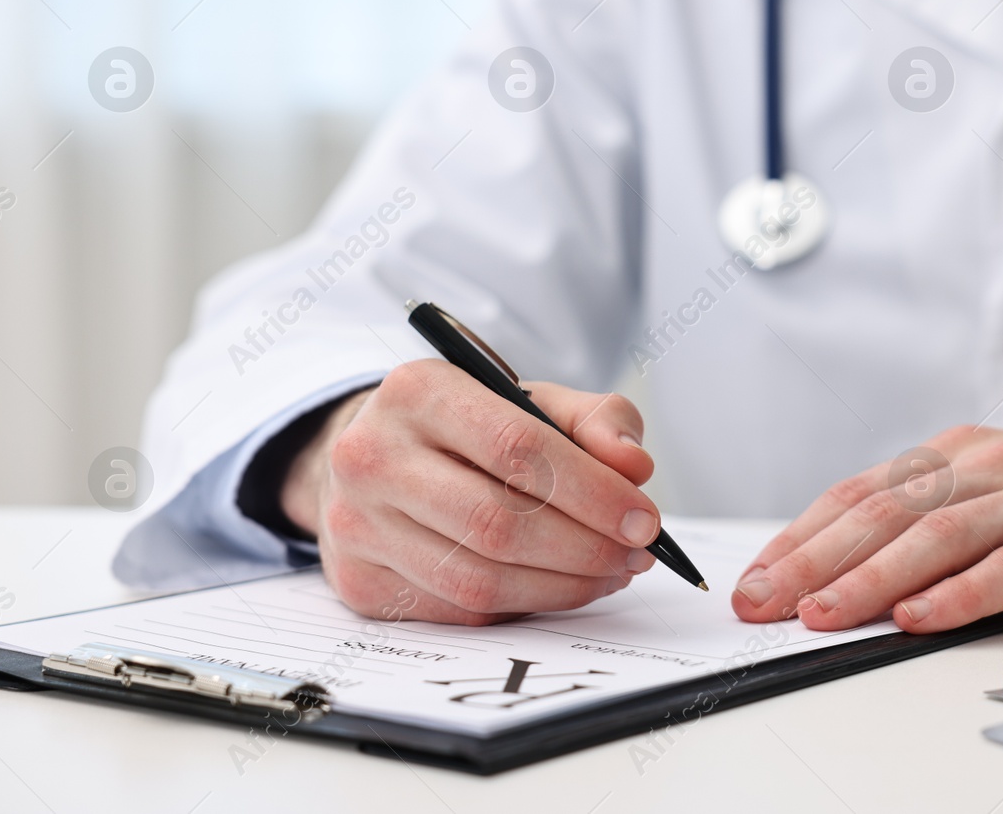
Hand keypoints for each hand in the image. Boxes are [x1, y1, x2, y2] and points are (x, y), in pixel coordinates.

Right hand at [280, 362, 660, 623]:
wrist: (375, 454)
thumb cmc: (467, 426)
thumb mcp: (530, 399)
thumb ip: (595, 420)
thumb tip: (634, 467)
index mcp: (418, 391)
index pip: (517, 447)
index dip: (591, 491)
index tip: (643, 518)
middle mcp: (373, 456)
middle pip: (498, 522)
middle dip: (585, 547)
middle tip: (635, 553)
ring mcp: (358, 525)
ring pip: (479, 579)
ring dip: (563, 586)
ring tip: (610, 573)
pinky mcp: (360, 583)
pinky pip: (460, 610)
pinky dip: (524, 605)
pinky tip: (560, 586)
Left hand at [730, 414, 1002, 632]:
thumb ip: (944, 519)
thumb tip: (857, 570)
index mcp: (964, 456)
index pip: (862, 494)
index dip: (801, 536)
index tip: (755, 576)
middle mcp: (993, 468)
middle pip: (884, 513)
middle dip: (812, 560)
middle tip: (760, 601)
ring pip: (939, 536)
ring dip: (871, 578)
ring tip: (821, 614)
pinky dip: (963, 593)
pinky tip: (922, 617)